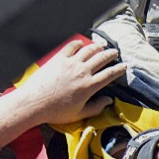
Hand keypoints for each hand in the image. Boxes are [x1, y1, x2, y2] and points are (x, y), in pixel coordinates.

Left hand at [0, 40, 125, 146]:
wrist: (35, 103)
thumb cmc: (56, 111)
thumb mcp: (79, 114)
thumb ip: (96, 107)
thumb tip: (108, 101)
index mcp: (89, 86)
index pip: (109, 74)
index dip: (119, 69)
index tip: (124, 66)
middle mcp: (82, 72)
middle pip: (102, 58)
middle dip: (111, 54)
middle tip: (115, 52)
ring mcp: (70, 63)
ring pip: (88, 50)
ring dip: (98, 46)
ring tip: (102, 46)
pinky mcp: (58, 59)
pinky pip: (71, 47)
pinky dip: (78, 43)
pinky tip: (81, 43)